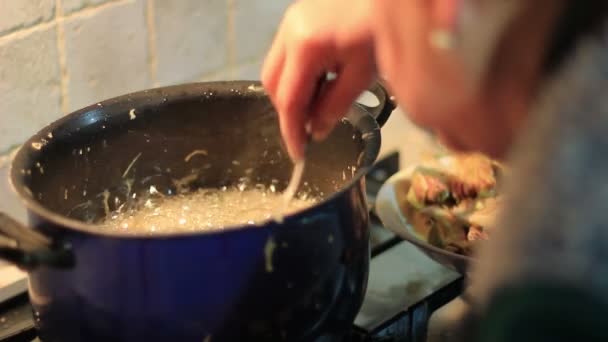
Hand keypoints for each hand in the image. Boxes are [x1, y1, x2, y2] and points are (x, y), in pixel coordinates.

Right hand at [261, 0, 375, 159]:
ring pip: (275, 68)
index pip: (289, 100)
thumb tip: (317, 131)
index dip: (292, 131)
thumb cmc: (381, 26)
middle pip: (272, 84)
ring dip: (291, 91)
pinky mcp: (297, 17)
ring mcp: (290, 21)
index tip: (298, 153)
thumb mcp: (362, 73)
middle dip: (288, 111)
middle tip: (308, 129)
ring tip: (318, 103)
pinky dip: (297, 73)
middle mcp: (289, 32)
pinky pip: (286, 54)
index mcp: (306, 47)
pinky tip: (321, 79)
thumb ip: (336, 106)